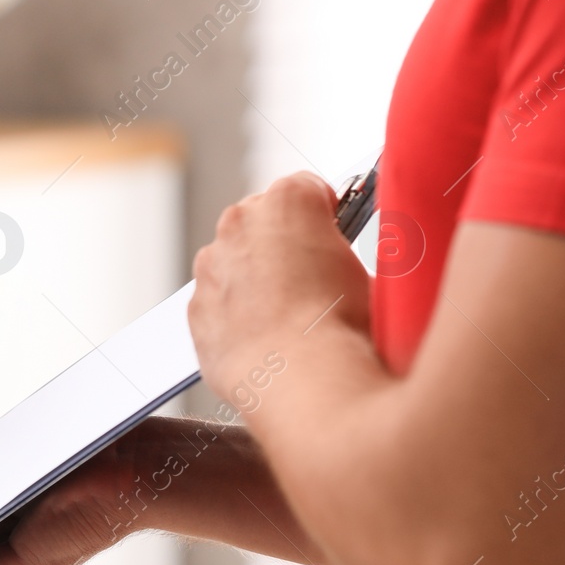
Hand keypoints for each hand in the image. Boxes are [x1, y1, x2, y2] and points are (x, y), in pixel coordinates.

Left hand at [189, 172, 370, 409]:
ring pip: (233, 260)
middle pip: (262, 220)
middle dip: (282, 242)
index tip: (332, 233)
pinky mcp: (194, 307)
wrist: (300, 376)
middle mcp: (239, 223)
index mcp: (288, 200)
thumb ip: (347, 251)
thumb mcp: (369, 270)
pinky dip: (232, 312)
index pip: (306, 189)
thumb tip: (349, 263)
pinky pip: (215, 301)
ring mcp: (210, 265)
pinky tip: (261, 335)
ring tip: (286, 312)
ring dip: (253, 276)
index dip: (324, 214)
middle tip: (310, 277)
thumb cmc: (343, 323)